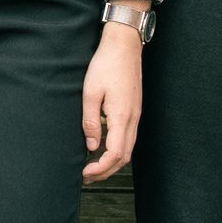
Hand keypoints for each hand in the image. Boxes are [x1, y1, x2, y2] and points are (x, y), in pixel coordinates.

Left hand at [81, 24, 142, 182]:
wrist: (124, 46)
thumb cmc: (105, 65)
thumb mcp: (90, 92)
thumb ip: (90, 121)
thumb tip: (92, 146)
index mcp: (122, 117)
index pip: (115, 154)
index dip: (101, 169)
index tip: (85, 173)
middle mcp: (133, 120)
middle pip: (124, 157)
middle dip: (106, 171)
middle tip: (87, 176)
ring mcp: (136, 116)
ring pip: (128, 149)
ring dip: (112, 162)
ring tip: (93, 166)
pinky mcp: (134, 110)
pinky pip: (128, 137)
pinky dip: (117, 149)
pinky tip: (102, 146)